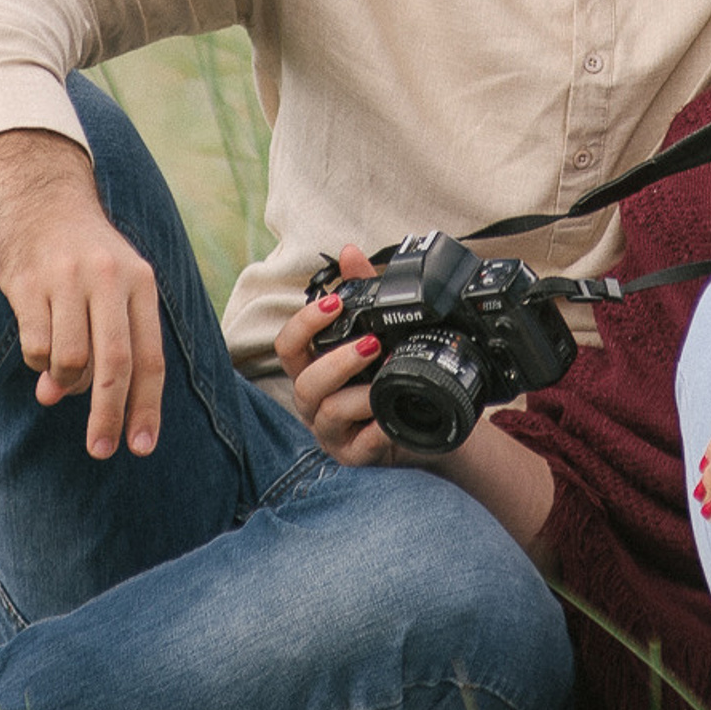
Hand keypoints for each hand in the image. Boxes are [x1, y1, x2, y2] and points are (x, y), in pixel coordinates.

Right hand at [0, 128, 163, 459]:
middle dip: (109, 415)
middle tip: (100, 451)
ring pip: (71, 360)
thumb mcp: (113, 284)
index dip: (147, 407)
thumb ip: (105, 341)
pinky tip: (38, 350)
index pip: (150, 356)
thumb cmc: (83, 253)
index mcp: (140, 282)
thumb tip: (63, 397)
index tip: (142, 446)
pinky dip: (37, 362)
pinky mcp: (27, 282)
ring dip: (65, 384)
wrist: (41, 193)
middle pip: (115, 365)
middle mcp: (109, 280)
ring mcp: (67, 279)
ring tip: (58, 378)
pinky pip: (36, 345)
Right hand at [276, 244, 393, 466]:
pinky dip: (377, 430)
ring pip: (329, 412)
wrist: (422, 425)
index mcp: (313, 367)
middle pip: (304, 381)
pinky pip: (359, 446)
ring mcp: (331, 432)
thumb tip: (349, 251)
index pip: (288, 344)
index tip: (334, 303)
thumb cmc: (386, 377)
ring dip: (360, 393)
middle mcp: (315, 400)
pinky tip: (392, 416)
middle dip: (338, 360)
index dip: (305, 323)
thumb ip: (361, 292)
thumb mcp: (377, 332)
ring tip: (388, 375)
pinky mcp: (353, 457)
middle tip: (373, 343)